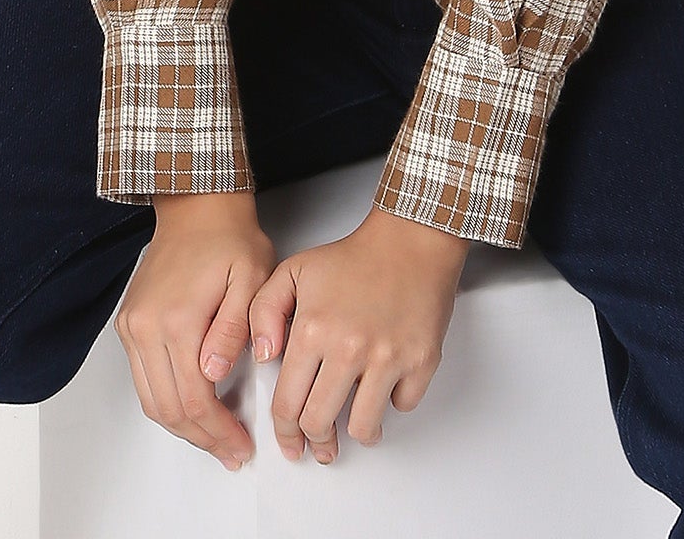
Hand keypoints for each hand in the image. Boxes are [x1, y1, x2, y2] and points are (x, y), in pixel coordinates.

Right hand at [114, 191, 276, 470]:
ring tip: (215, 437)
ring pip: (150, 400)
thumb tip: (214, 374)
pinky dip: (166, 402)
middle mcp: (145, 327)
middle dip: (202, 438)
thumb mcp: (251, 279)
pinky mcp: (129, 323)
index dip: (220, 432)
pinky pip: (142, 379)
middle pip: (168, 409)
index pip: (194, 400)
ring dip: (182, 427)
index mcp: (177, 319)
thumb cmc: (229, 239)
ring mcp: (132, 326)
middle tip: (231, 451)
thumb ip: (233, 330)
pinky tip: (193, 407)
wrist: (196, 207)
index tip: (241, 445)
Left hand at [248, 204, 468, 462]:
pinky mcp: (421, 361)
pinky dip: (393, 404)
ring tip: (353, 425)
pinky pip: (403, 407)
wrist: (408, 241)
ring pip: (364, 428)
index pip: (288, 403)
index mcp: (312, 329)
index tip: (289, 441)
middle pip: (321, 423)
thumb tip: (263, 357)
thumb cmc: (353, 258)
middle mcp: (348, 349)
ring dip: (355, 433)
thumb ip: (262, 312)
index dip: (285, 431)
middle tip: (319, 442)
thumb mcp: (292, 271)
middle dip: (316, 440)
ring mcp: (388, 358)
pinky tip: (385, 388)